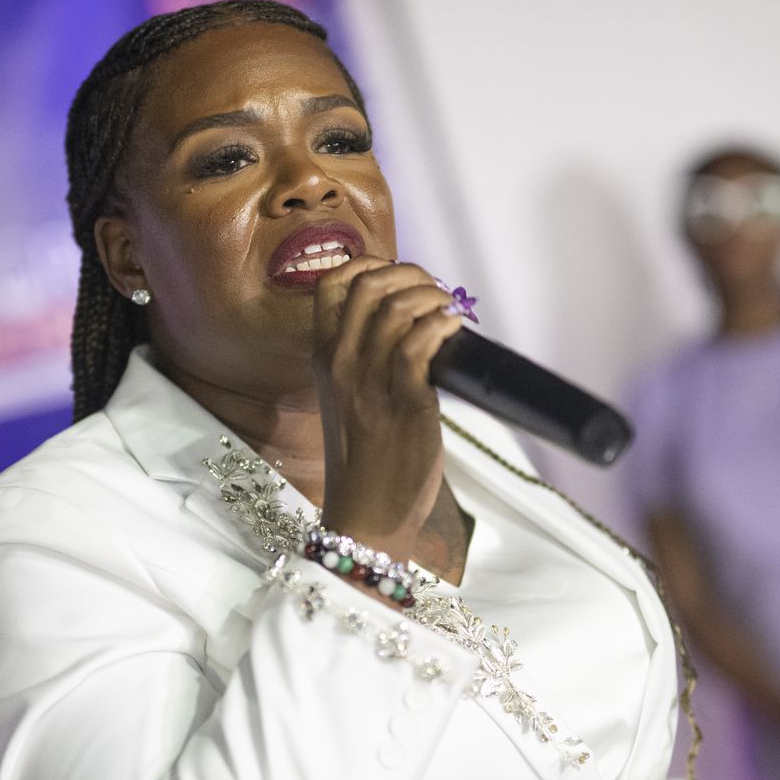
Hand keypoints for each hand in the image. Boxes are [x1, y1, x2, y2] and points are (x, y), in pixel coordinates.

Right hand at [312, 256, 464, 556]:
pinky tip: (455, 329)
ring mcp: (368, 381)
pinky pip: (420, 342)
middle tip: (434, 291)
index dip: (368, 264)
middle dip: (409, 274)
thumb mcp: (351, 400)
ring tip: (450, 311)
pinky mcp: (402, 401)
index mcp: (323, 357)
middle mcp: (340, 362)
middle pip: (366, 283)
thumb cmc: (366, 461)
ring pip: (396, 307)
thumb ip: (368, 360)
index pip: (330, 283)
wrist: (366, 516)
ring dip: (433, 297)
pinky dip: (443, 324)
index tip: (400, 276)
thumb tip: (415, 324)